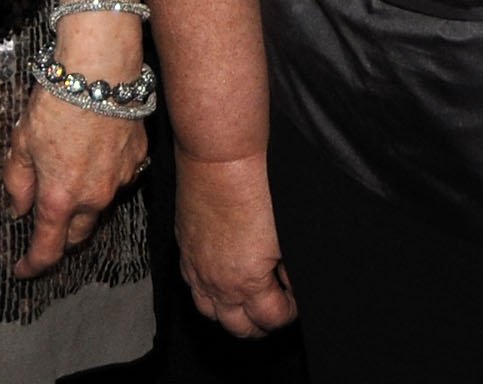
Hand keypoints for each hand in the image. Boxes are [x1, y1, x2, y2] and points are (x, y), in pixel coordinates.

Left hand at [2, 91, 146, 276]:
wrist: (100, 69)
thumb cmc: (56, 102)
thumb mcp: (20, 142)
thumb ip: (17, 183)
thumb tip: (18, 209)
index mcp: (59, 197)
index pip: (47, 249)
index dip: (32, 265)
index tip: (22, 270)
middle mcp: (93, 196)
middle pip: (78, 235)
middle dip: (61, 236)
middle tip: (45, 223)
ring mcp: (119, 179)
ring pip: (99, 207)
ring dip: (83, 204)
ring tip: (69, 175)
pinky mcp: (137, 159)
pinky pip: (117, 179)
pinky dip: (103, 177)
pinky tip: (93, 154)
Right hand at [174, 149, 296, 336]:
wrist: (219, 156)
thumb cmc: (257, 187)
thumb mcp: (286, 233)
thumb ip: (290, 266)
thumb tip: (291, 280)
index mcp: (246, 282)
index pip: (272, 318)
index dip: (290, 312)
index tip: (298, 299)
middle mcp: (216, 283)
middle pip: (239, 327)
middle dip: (262, 323)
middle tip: (278, 305)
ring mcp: (196, 268)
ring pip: (212, 314)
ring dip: (233, 314)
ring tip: (252, 300)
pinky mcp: (184, 250)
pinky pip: (194, 289)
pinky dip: (210, 294)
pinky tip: (225, 279)